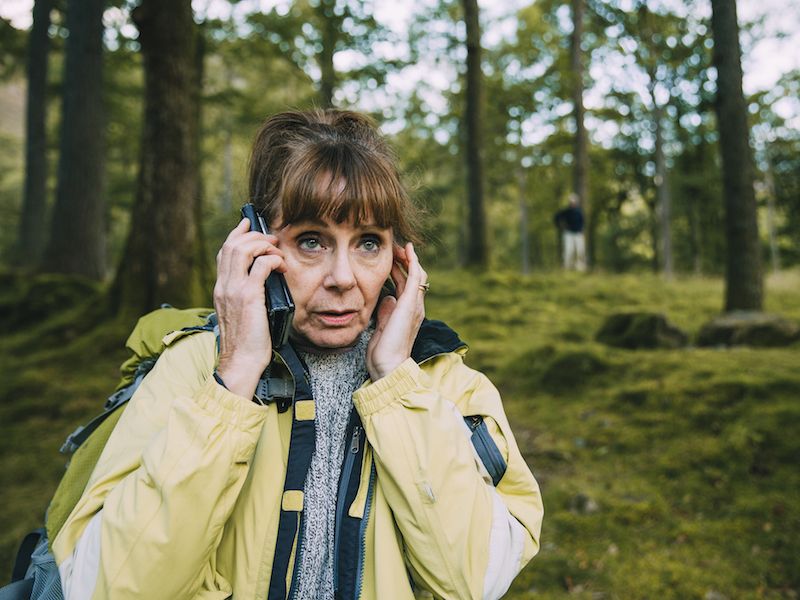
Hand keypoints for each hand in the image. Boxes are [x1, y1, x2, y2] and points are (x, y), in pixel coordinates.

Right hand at [213, 218, 286, 398]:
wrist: (241, 362)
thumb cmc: (246, 343)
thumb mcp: (241, 314)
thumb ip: (246, 296)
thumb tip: (264, 282)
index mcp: (221, 289)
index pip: (224, 252)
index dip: (237, 234)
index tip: (249, 225)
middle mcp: (224, 286)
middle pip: (232, 245)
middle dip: (254, 234)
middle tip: (271, 238)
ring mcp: (234, 290)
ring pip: (243, 249)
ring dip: (264, 244)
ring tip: (277, 251)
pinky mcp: (249, 296)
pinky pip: (261, 265)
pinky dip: (273, 259)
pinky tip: (282, 266)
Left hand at [367, 242, 427, 380]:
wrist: (388, 366)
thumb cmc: (383, 353)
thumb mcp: (382, 328)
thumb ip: (385, 313)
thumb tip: (387, 298)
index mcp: (407, 314)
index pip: (406, 286)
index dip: (400, 271)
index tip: (391, 260)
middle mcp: (414, 308)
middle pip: (414, 278)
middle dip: (404, 261)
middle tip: (395, 249)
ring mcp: (414, 306)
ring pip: (417, 274)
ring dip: (408, 258)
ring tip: (400, 246)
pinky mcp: (410, 304)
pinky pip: (416, 277)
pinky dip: (413, 262)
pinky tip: (408, 251)